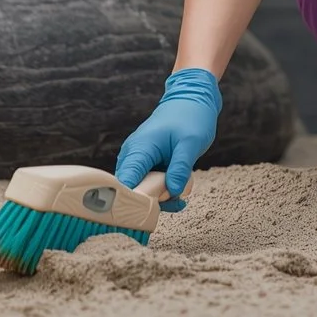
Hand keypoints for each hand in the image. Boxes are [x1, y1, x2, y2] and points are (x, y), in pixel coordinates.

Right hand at [114, 68, 221, 211]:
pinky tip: (179, 188)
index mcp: (139, 149)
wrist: (192, 99)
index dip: (132, 203)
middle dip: (153, 202)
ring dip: (161, 196)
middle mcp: (133, 155)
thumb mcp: (191, 144)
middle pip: (132, 191)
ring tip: (182, 192)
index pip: (125, 183)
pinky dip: (163, 189)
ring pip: (142, 190)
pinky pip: (149, 184)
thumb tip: (171, 193)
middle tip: (177, 200)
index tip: (147, 216)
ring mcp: (138, 159)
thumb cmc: (191, 118)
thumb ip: (180, 169)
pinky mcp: (146, 163)